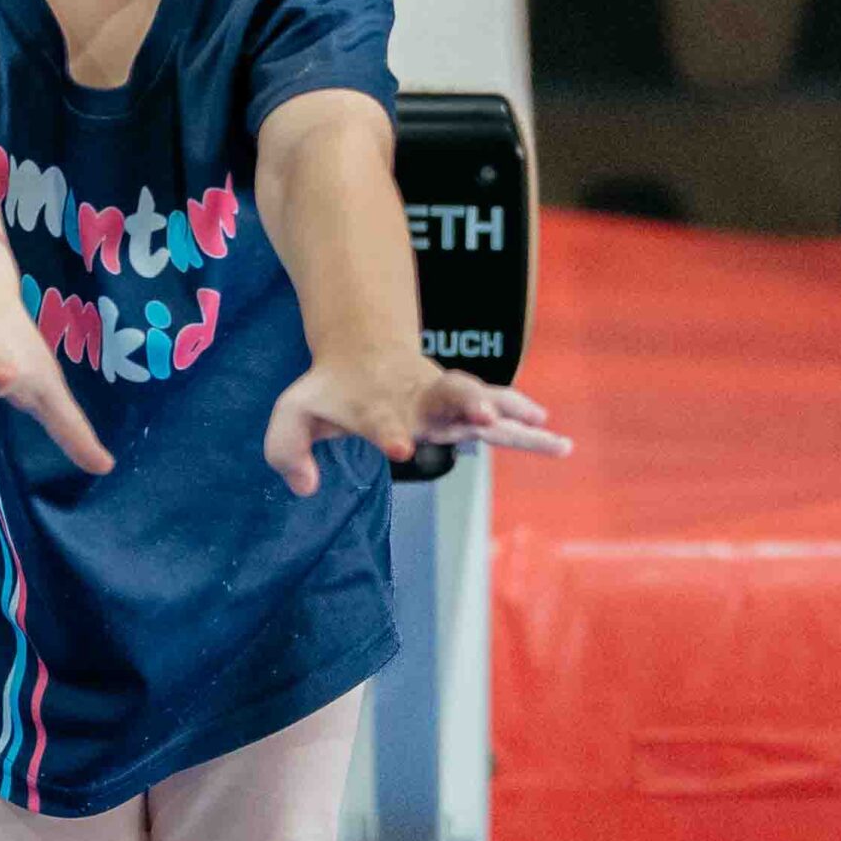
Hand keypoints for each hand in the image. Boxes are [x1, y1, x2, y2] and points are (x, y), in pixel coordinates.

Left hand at [262, 347, 572, 497]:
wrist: (362, 354)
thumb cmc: (328, 393)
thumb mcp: (292, 415)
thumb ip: (285, 449)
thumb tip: (305, 486)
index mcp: (373, 405)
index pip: (379, 419)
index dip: (388, 433)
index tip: (399, 449)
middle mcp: (415, 400)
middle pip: (445, 396)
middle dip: (466, 404)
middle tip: (485, 418)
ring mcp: (442, 401)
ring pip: (481, 400)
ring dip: (512, 414)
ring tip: (551, 435)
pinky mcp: (461, 409)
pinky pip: (498, 414)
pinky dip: (524, 423)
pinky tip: (554, 437)